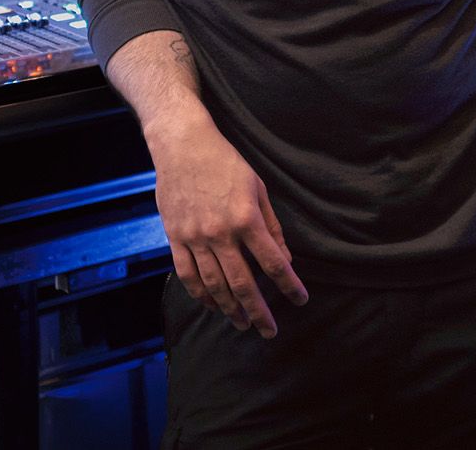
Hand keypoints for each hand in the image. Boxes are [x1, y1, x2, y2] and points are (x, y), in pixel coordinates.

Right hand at [146, 111, 307, 337]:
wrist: (181, 144)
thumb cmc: (224, 162)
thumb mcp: (258, 187)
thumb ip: (272, 226)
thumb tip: (285, 259)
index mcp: (246, 218)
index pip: (273, 262)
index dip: (289, 285)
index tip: (300, 300)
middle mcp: (221, 232)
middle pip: (243, 283)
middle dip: (259, 311)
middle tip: (270, 331)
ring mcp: (195, 237)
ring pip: (214, 285)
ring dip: (230, 309)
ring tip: (242, 323)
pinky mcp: (175, 237)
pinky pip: (187, 274)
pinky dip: (201, 294)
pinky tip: (213, 304)